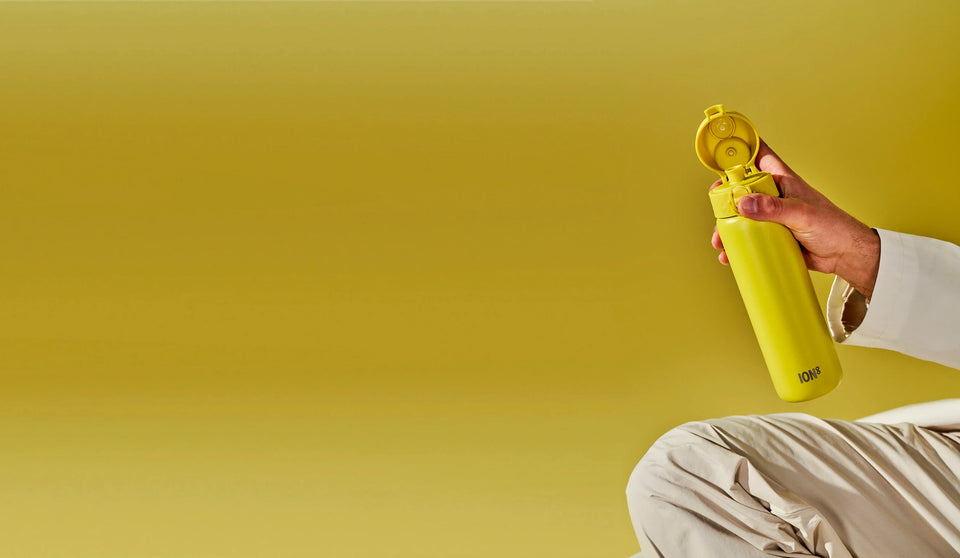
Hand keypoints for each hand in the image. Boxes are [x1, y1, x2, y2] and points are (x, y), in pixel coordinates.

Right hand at [710, 140, 880, 298]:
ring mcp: (771, 216)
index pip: (759, 156)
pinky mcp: (770, 235)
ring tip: (720, 241)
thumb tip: (744, 203)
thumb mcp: (801, 214)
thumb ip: (773, 208)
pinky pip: (747, 237)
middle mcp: (773, 196)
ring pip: (740, 216)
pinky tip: (729, 254)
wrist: (844, 255)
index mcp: (782, 180)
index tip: (721, 150)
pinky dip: (735, 245)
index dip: (741, 149)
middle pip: (741, 189)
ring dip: (726, 227)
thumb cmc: (832, 226)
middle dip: (725, 199)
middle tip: (717, 210)